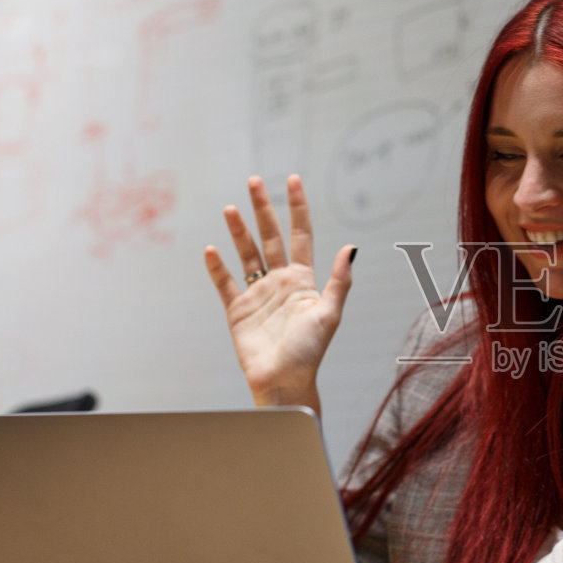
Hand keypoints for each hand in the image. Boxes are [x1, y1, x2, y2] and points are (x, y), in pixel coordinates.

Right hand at [204, 175, 355, 412]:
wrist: (284, 382)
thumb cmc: (311, 353)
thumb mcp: (330, 314)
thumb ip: (339, 281)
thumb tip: (351, 248)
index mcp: (304, 280)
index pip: (300, 235)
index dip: (297, 208)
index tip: (293, 180)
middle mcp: (280, 282)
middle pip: (270, 237)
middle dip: (263, 209)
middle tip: (254, 181)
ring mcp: (258, 295)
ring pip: (246, 255)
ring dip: (239, 232)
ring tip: (230, 208)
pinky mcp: (237, 311)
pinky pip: (225, 283)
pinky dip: (217, 267)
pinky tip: (212, 249)